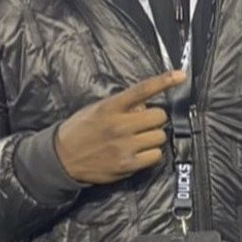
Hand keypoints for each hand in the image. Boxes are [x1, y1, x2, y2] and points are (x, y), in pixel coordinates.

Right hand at [55, 71, 185, 184]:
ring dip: (153, 137)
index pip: (142, 90)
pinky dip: (151, 153)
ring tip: (138, 139)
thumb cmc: (81, 130)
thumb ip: (123, 105)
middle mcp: (119, 126)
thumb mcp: (98, 109)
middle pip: (159, 116)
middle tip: (142, 123)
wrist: (60, 158)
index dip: (164, 81)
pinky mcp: (127, 165)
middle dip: (154, 118)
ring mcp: (124, 146)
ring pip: (160, 136)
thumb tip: (146, 106)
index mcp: (110, 107)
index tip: (180, 76)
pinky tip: (138, 151)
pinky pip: (155, 156)